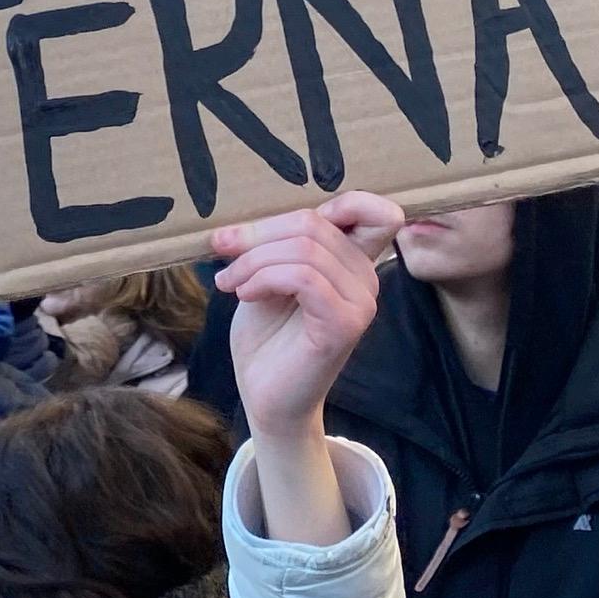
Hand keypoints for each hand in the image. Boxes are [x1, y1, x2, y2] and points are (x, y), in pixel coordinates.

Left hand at [213, 192, 399, 442]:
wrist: (265, 396)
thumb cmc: (267, 336)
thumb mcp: (267, 274)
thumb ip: (277, 243)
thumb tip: (242, 220)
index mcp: (353, 260)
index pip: (377, 212)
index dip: (341, 202)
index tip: (278, 226)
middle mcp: (367, 278)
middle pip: (313, 224)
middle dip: (257, 234)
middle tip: (221, 250)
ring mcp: (361, 302)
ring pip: (305, 248)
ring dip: (253, 260)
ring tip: (229, 281)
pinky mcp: (344, 325)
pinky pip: (304, 277)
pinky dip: (265, 278)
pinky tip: (244, 293)